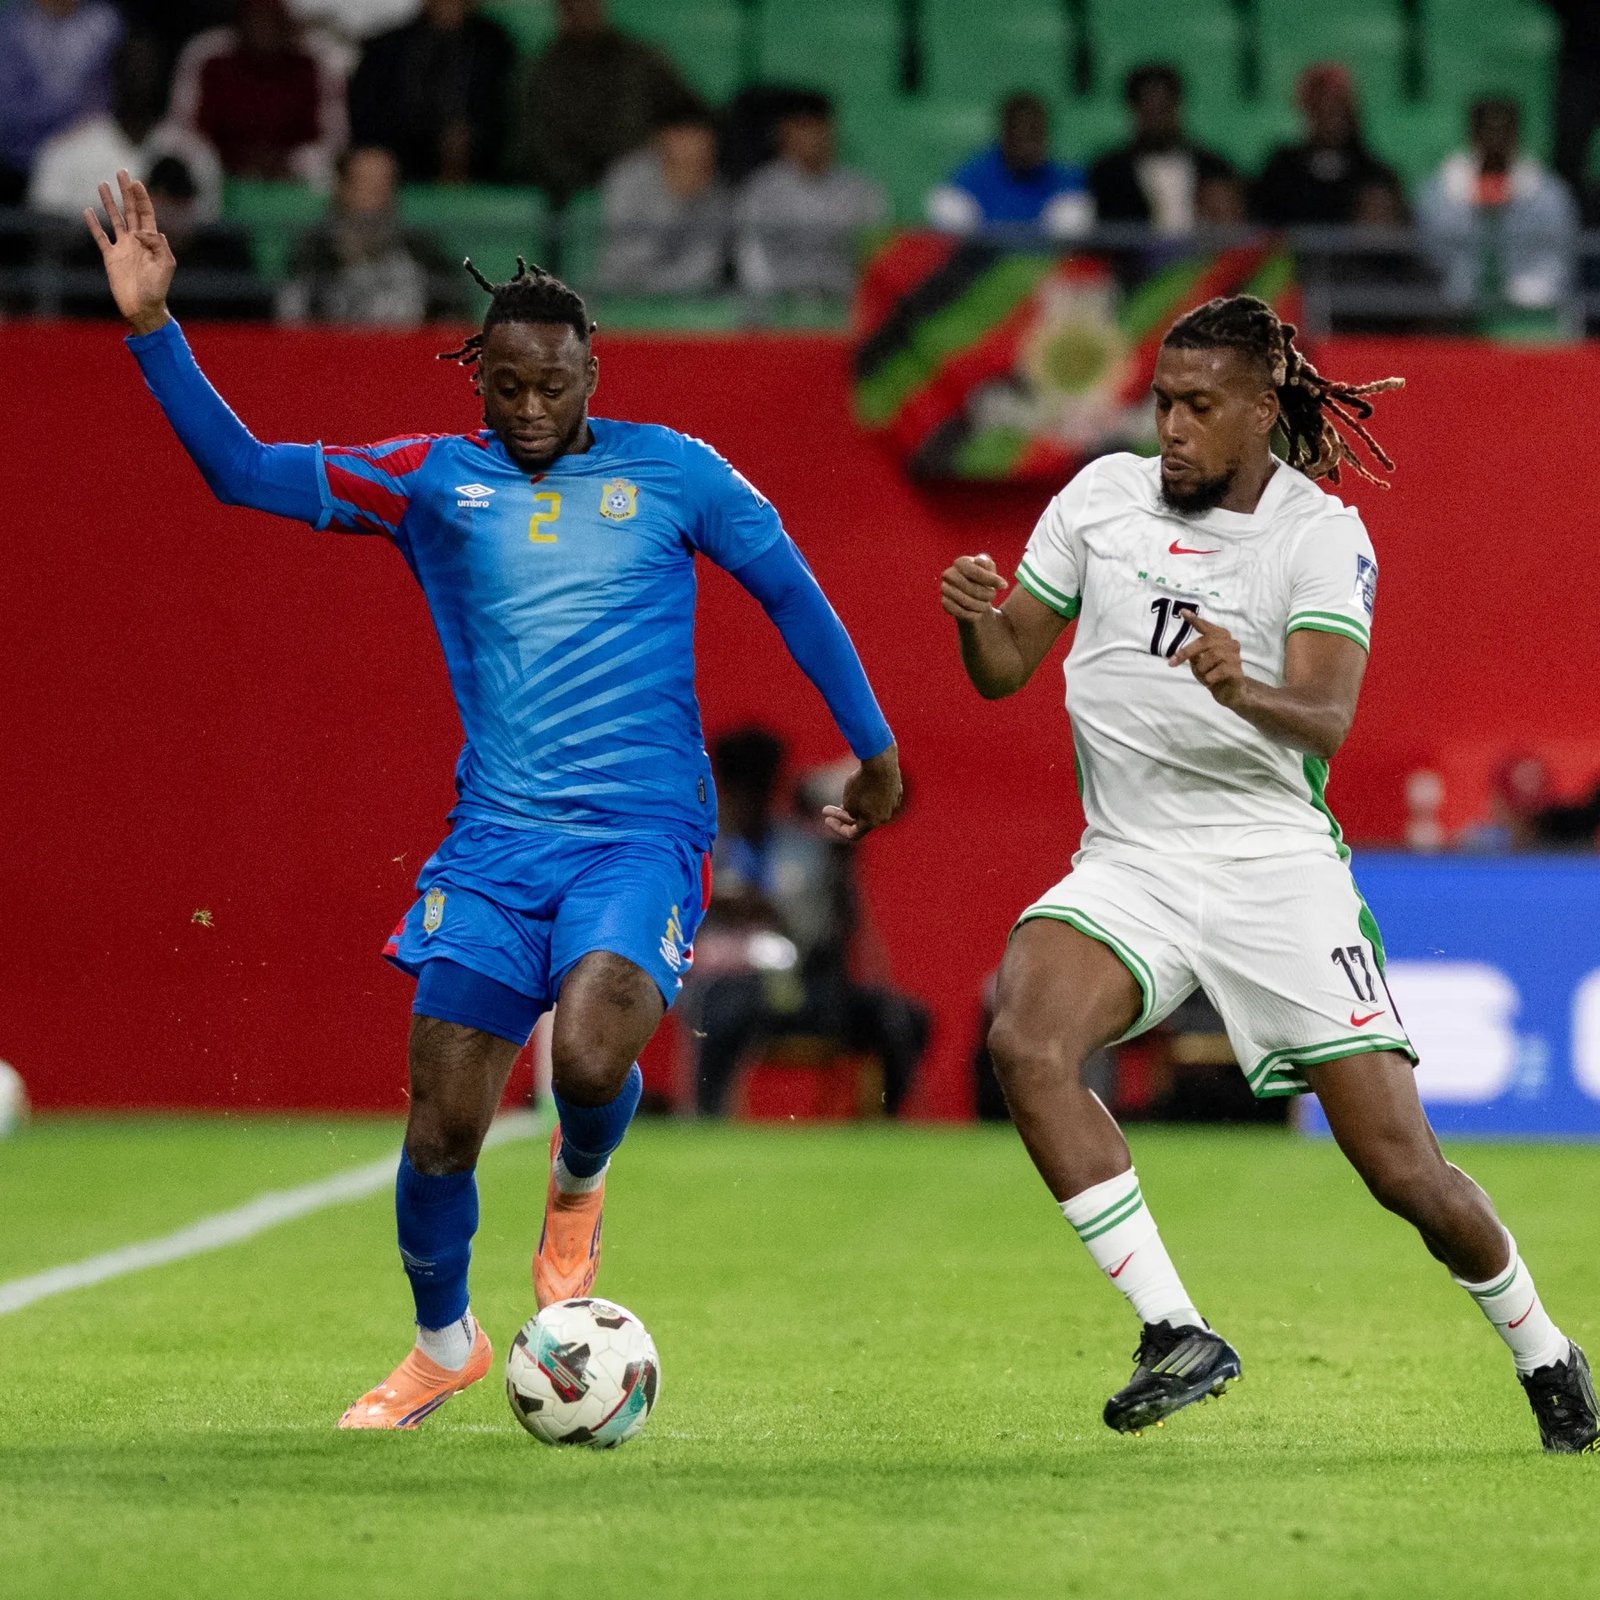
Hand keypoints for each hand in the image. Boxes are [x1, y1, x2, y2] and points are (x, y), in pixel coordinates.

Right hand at [84, 169, 175, 334]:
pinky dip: (93, 224)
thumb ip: (160, 246)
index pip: (146, 214)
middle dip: (126, 192)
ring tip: (102, 184)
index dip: (142, 198)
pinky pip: (100, 237)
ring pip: (114, 219)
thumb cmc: (157, 289)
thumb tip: (149, 231)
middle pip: (130, 210)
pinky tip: (87, 211)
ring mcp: (123, 247)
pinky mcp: (110, 257)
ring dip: (109, 202)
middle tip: (122, 172)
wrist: (142, 307)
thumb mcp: (166, 266)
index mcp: (151, 241)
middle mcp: (136, 240)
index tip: (137, 182)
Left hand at [823, 744, 902, 841]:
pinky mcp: (896, 791)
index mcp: (873, 822)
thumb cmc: (862, 782)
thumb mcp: (849, 800)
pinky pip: (880, 798)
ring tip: (843, 797)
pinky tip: (861, 787)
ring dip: (857, 807)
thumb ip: (850, 812)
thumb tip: (854, 813)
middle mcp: (886, 816)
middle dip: (843, 816)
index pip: (853, 834)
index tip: (826, 819)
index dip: (837, 828)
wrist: (881, 762)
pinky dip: (869, 796)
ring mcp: (893, 804)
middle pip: (862, 822)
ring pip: (872, 810)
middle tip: (826, 809)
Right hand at [941, 553, 1007, 620]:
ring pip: (964, 600)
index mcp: (960, 562)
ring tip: (987, 605)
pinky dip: (971, 614)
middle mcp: (949, 574)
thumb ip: (987, 565)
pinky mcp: (944, 602)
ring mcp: (945, 588)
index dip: (990, 579)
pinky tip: (978, 613)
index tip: (1005, 586)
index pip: (975, 571)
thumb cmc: (982, 579)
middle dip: (985, 594)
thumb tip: (980, 562)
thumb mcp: (988, 570)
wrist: (971, 595)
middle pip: (968, 587)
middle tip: (994, 596)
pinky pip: (959, 611)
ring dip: (980, 605)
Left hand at [1169, 610, 1248, 707]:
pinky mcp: (1236, 669)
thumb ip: (1193, 652)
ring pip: (1210, 658)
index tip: (1183, 612)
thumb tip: (1181, 649)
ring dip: (1201, 669)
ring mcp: (1235, 655)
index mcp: (1221, 637)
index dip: (1195, 620)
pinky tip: (1212, 681)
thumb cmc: (1214, 673)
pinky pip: (1216, 672)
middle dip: (1186, 652)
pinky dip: (1209, 678)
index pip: (1206, 626)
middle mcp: (1230, 642)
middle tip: (1172, 662)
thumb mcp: (1200, 662)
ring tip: (1205, 675)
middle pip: (1205, 642)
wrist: (1231, 691)